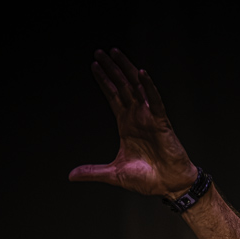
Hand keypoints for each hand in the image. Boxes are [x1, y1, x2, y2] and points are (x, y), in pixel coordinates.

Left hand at [69, 49, 197, 196]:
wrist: (168, 186)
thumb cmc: (147, 179)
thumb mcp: (114, 174)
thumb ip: (93, 172)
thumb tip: (71, 176)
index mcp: (126, 125)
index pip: (113, 96)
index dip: (103, 81)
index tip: (94, 66)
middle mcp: (137, 117)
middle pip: (122, 86)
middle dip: (111, 69)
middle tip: (99, 52)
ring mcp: (149, 117)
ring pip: (136, 87)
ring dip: (126, 69)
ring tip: (115, 53)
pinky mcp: (161, 122)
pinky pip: (154, 101)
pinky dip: (149, 87)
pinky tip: (141, 73)